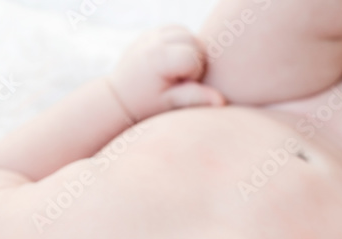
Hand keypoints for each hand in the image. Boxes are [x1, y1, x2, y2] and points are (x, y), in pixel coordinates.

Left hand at [107, 25, 224, 123]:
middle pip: (194, 41)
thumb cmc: (146, 104)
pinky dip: (180, 44)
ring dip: (189, 51)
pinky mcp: (150, 33)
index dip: (193, 73)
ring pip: (187, 33)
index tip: (178, 85)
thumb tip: (222, 101)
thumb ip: (196, 97)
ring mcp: (151, 34)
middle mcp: (153, 41)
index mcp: (158, 58)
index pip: (195, 57)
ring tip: (175, 70)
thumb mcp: (170, 104)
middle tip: (179, 78)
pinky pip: (177, 31)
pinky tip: (171, 62)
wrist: (120, 97)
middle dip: (194, 60)